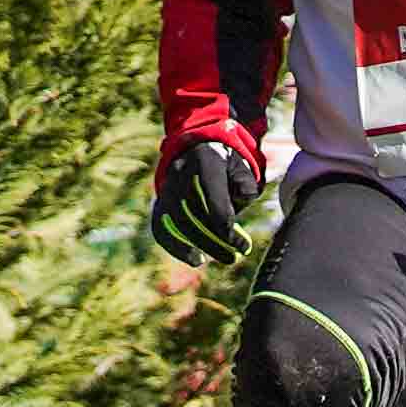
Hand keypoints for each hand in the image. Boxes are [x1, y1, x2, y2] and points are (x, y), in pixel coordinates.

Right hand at [149, 132, 270, 267]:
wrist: (198, 146)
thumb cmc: (227, 163)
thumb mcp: (244, 168)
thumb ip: (245, 187)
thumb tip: (237, 209)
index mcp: (205, 160)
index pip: (214, 200)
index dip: (227, 227)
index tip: (243, 245)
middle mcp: (181, 171)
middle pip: (193, 213)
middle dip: (214, 240)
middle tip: (234, 256)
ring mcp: (166, 185)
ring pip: (174, 222)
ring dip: (194, 246)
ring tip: (215, 260)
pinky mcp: (159, 199)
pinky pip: (160, 226)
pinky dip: (175, 246)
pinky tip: (194, 259)